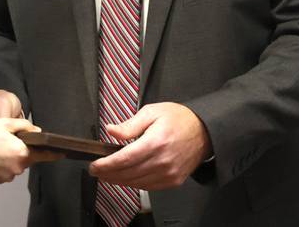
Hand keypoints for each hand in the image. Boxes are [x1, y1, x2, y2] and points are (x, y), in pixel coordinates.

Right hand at [0, 118, 60, 183]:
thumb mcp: (6, 123)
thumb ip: (25, 126)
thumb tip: (37, 131)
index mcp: (22, 153)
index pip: (44, 155)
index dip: (53, 154)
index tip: (61, 153)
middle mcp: (17, 167)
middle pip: (26, 158)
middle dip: (21, 150)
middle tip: (6, 140)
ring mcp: (7, 175)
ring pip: (15, 165)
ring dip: (10, 158)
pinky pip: (6, 172)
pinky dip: (2, 165)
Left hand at [89, 102, 211, 189]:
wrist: (204, 131)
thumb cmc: (177, 118)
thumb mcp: (151, 112)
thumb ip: (129, 125)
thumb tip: (110, 131)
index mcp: (156, 142)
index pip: (125, 158)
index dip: (107, 164)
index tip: (94, 165)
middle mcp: (163, 161)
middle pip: (129, 173)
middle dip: (108, 174)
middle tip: (95, 171)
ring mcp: (169, 173)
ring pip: (137, 183)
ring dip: (119, 181)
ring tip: (106, 175)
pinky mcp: (174, 180)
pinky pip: (149, 187)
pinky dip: (135, 184)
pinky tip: (125, 178)